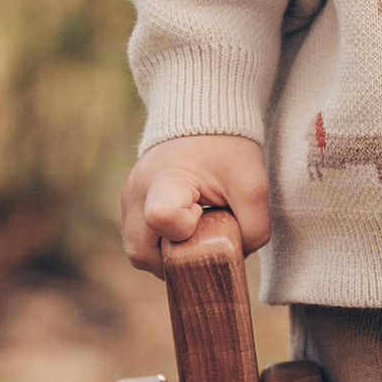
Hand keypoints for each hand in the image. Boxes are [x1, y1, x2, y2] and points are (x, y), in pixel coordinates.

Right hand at [121, 133, 270, 274]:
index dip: (186, 230)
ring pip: (138, 251)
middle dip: (175, 260)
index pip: (161, 219)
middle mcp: (136, 193)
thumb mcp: (253, 188)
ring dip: (168, 253)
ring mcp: (128, 199)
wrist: (204, 118)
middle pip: (141, 253)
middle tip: (201, 240)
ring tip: (195, 230)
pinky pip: (140, 238)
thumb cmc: (228, 150)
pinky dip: (163, 242)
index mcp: (165, 181)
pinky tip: (186, 225)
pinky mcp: (130, 204)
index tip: (203, 212)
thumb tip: (233, 262)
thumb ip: (252, 231)